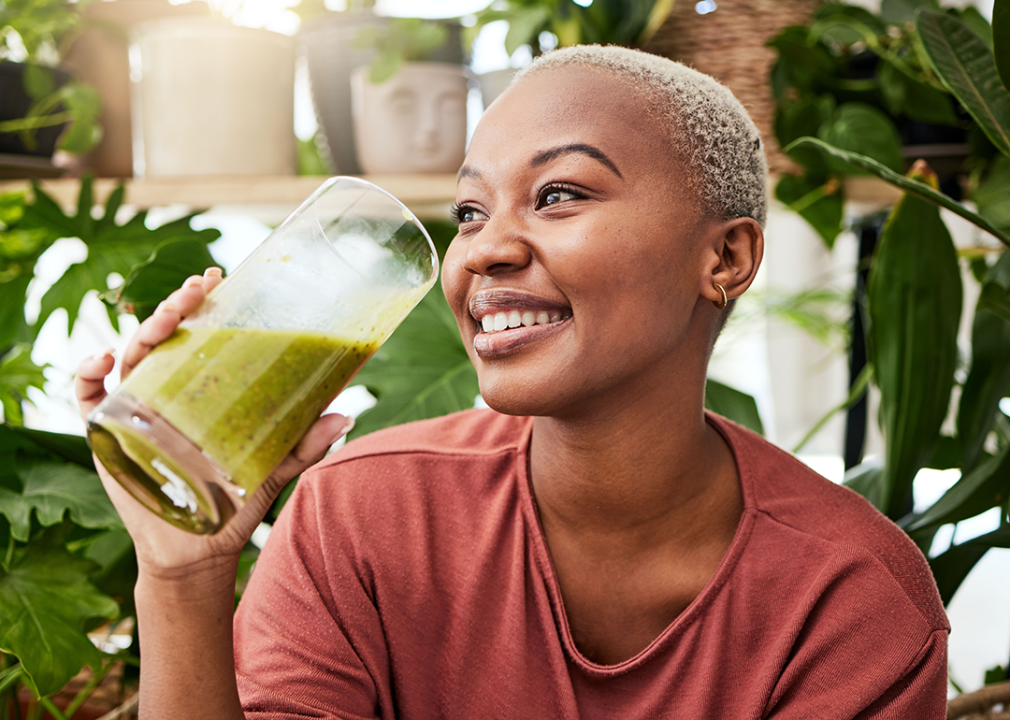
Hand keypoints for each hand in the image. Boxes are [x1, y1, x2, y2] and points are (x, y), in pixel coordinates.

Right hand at [76, 268, 352, 582]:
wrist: (199, 549)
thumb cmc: (235, 502)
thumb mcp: (274, 467)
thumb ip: (307, 443)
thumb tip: (347, 416)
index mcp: (202, 388)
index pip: (201, 334)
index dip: (204, 302)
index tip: (217, 275)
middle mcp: (167, 389)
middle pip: (165, 336)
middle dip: (175, 306)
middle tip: (196, 288)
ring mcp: (134, 408)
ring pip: (132, 356)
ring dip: (143, 330)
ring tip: (164, 317)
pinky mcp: (107, 435)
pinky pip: (86, 397)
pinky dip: (88, 374)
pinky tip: (104, 360)